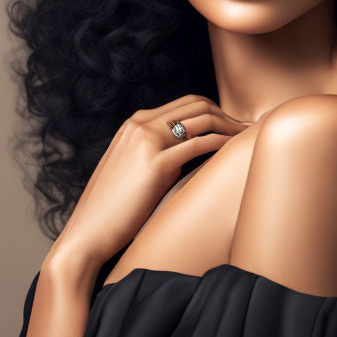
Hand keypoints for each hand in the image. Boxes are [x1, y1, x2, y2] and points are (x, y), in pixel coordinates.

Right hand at [47, 94, 251, 269]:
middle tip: (248, 129)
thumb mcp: (130, 169)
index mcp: (133, 124)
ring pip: (201, 120)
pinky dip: (223, 143)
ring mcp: (146, 141)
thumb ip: (153, 152)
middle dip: (227, 114)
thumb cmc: (112, 209)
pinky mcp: (155, 164)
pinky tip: (236, 150)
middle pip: (197, 105)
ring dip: (231, 126)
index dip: (214, 110)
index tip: (234, 123)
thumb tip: (186, 152)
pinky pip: (199, 144)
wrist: (87, 234)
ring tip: (249, 138)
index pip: (185, 103)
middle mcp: (139, 125)